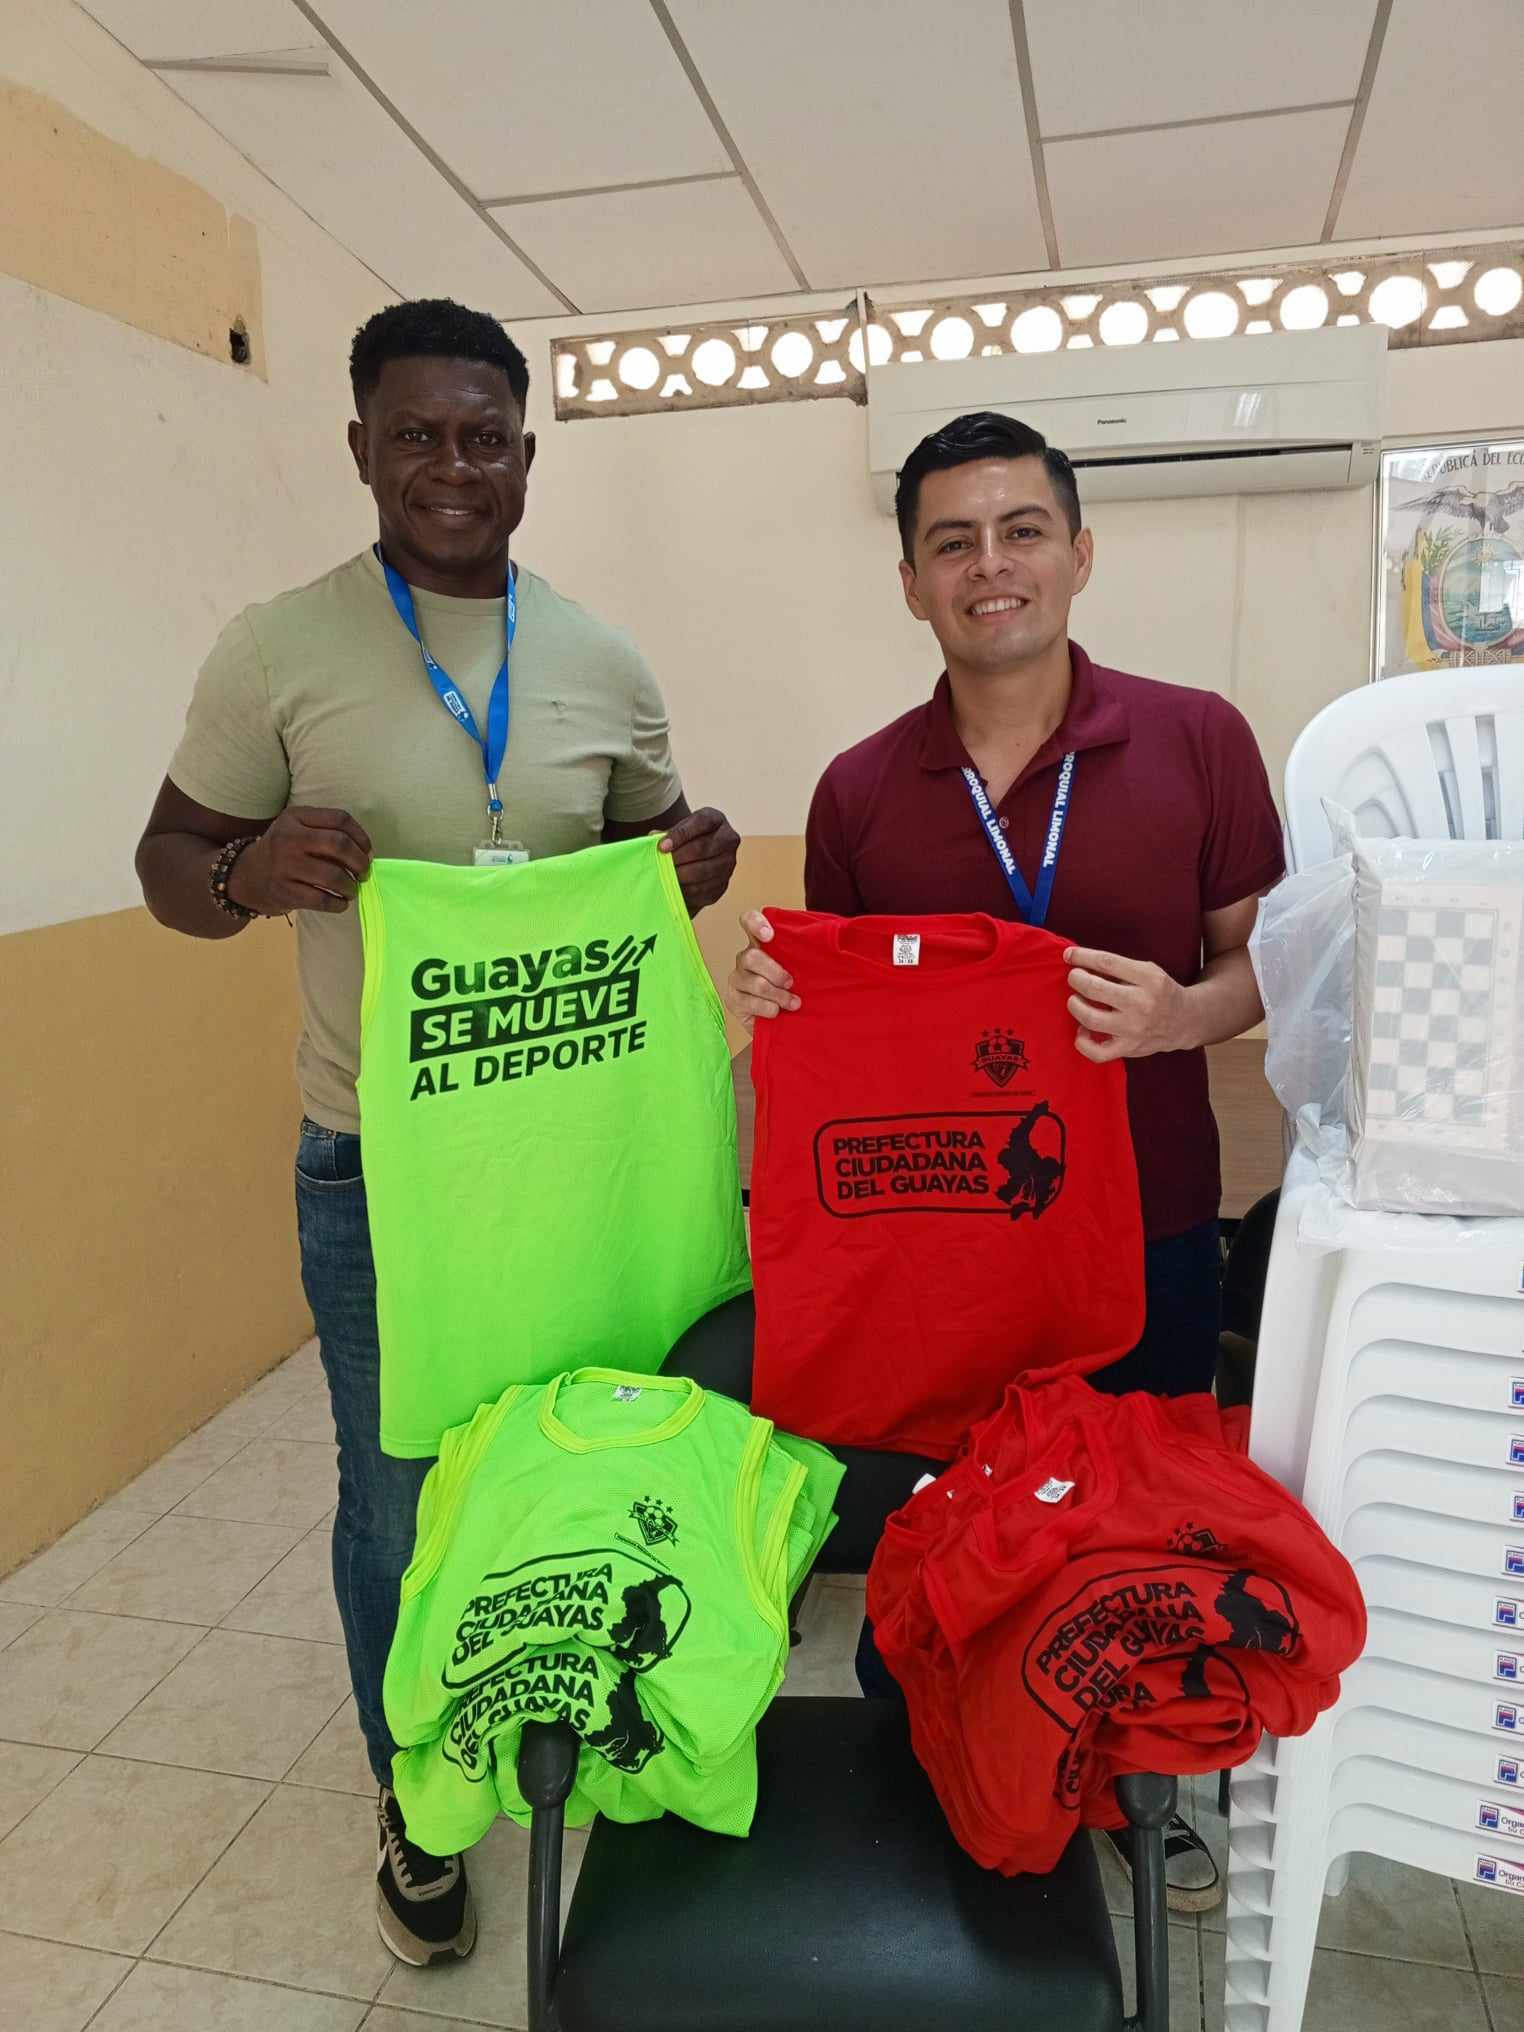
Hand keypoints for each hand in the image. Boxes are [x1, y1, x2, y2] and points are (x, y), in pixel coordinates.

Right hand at [226, 807, 372, 915]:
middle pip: (339, 845)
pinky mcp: (284, 892)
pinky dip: (338, 903)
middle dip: (360, 861)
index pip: (340, 819)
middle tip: (364, 873)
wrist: (246, 876)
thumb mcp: (297, 828)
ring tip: (352, 889)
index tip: (367, 851)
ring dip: (351, 886)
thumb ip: (327, 831)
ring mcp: (285, 866)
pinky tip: (340, 903)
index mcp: (296, 817)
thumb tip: (366, 853)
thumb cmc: (283, 851)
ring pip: (333, 876)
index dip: (361, 836)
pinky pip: (322, 900)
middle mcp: (289, 838)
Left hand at [658, 806, 738, 915]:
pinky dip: (687, 890)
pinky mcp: (724, 883)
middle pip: (702, 848)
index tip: (662, 846)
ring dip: (681, 875)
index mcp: (716, 819)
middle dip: (678, 857)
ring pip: (704, 871)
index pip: (701, 822)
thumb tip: (653, 838)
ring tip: (665, 876)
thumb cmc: (687, 840)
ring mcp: (729, 863)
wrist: (699, 859)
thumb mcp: (679, 831)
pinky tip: (674, 887)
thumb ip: (667, 834)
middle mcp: (728, 839)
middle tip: (661, 864)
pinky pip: (704, 888)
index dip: (680, 834)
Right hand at [725, 910, 800, 1030]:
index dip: (755, 923)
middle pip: (751, 956)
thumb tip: (836, 939)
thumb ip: (808, 953)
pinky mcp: (733, 999)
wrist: (784, 1021)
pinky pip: (749, 1002)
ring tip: (793, 1004)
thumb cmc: (795, 989)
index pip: (749, 921)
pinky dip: (768, 1008)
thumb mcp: (803, 969)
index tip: (770, 935)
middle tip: (791, 983)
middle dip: (775, 972)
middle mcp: (745, 958)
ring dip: (778, 995)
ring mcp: (737, 978)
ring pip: (754, 983)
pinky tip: (776, 1012)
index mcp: (761, 943)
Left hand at [1064, 946, 1193, 1062]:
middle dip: (1076, 979)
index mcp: (1148, 978)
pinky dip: (1082, 1041)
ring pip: (1090, 1018)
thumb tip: (1078, 961)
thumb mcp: (1146, 971)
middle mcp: (1142, 1004)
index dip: (1082, 957)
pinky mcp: (1129, 1048)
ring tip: (1076, 1000)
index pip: (1106, 962)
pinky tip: (1082, 1029)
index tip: (1069, 955)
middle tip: (1074, 977)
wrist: (1184, 1021)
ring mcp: (1134, 1029)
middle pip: (1095, 989)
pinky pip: (1097, 1052)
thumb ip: (1117, 967)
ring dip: (1075, 1006)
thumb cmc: (1158, 991)